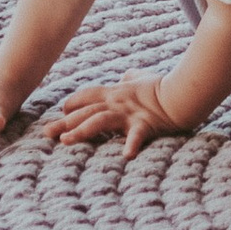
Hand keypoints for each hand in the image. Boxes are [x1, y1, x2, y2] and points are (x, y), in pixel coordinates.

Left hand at [40, 72, 191, 157]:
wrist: (184, 92)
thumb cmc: (165, 86)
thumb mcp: (145, 77)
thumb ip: (132, 77)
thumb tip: (127, 74)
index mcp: (117, 92)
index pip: (89, 96)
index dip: (74, 103)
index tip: (61, 111)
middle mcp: (119, 102)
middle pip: (87, 112)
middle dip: (65, 123)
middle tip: (46, 133)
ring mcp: (131, 114)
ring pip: (101, 121)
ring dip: (82, 131)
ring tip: (66, 141)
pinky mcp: (146, 124)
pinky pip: (138, 135)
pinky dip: (132, 144)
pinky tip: (126, 155)